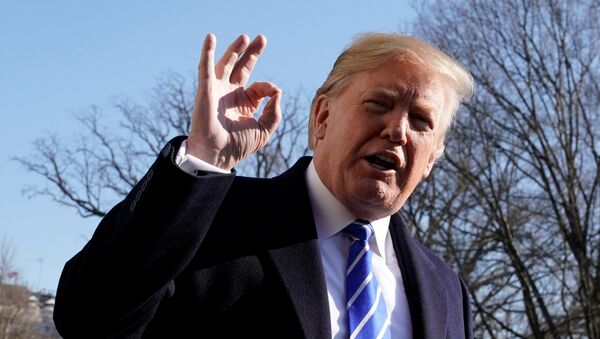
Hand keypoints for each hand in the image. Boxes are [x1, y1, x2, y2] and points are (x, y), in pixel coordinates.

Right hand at [187, 33, 281, 170]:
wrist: (217, 153)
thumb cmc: (238, 145)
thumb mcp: (264, 130)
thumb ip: (274, 113)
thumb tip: (277, 93)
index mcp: (245, 104)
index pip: (259, 87)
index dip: (268, 86)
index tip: (273, 93)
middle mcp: (231, 94)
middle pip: (242, 68)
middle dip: (252, 53)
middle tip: (261, 38)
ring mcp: (218, 90)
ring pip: (227, 64)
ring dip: (235, 49)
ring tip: (245, 37)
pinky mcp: (206, 88)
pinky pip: (206, 66)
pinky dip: (208, 52)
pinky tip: (211, 38)